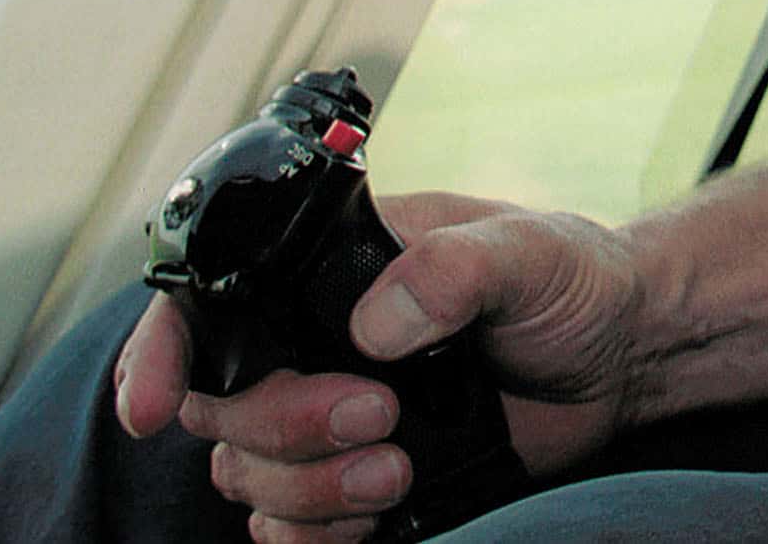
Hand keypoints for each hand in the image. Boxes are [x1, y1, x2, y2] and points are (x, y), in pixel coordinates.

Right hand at [114, 191, 644, 543]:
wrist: (619, 354)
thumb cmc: (571, 280)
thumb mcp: (529, 251)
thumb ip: (455, 268)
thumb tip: (378, 320)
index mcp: (330, 272)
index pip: (206, 305)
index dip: (158, 356)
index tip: (149, 409)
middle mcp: (311, 343)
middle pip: (220, 407)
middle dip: (285, 428)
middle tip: (379, 416)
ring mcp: (327, 414)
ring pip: (248, 476)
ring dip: (309, 490)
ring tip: (398, 468)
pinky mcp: (354, 478)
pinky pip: (288, 528)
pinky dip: (320, 534)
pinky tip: (385, 509)